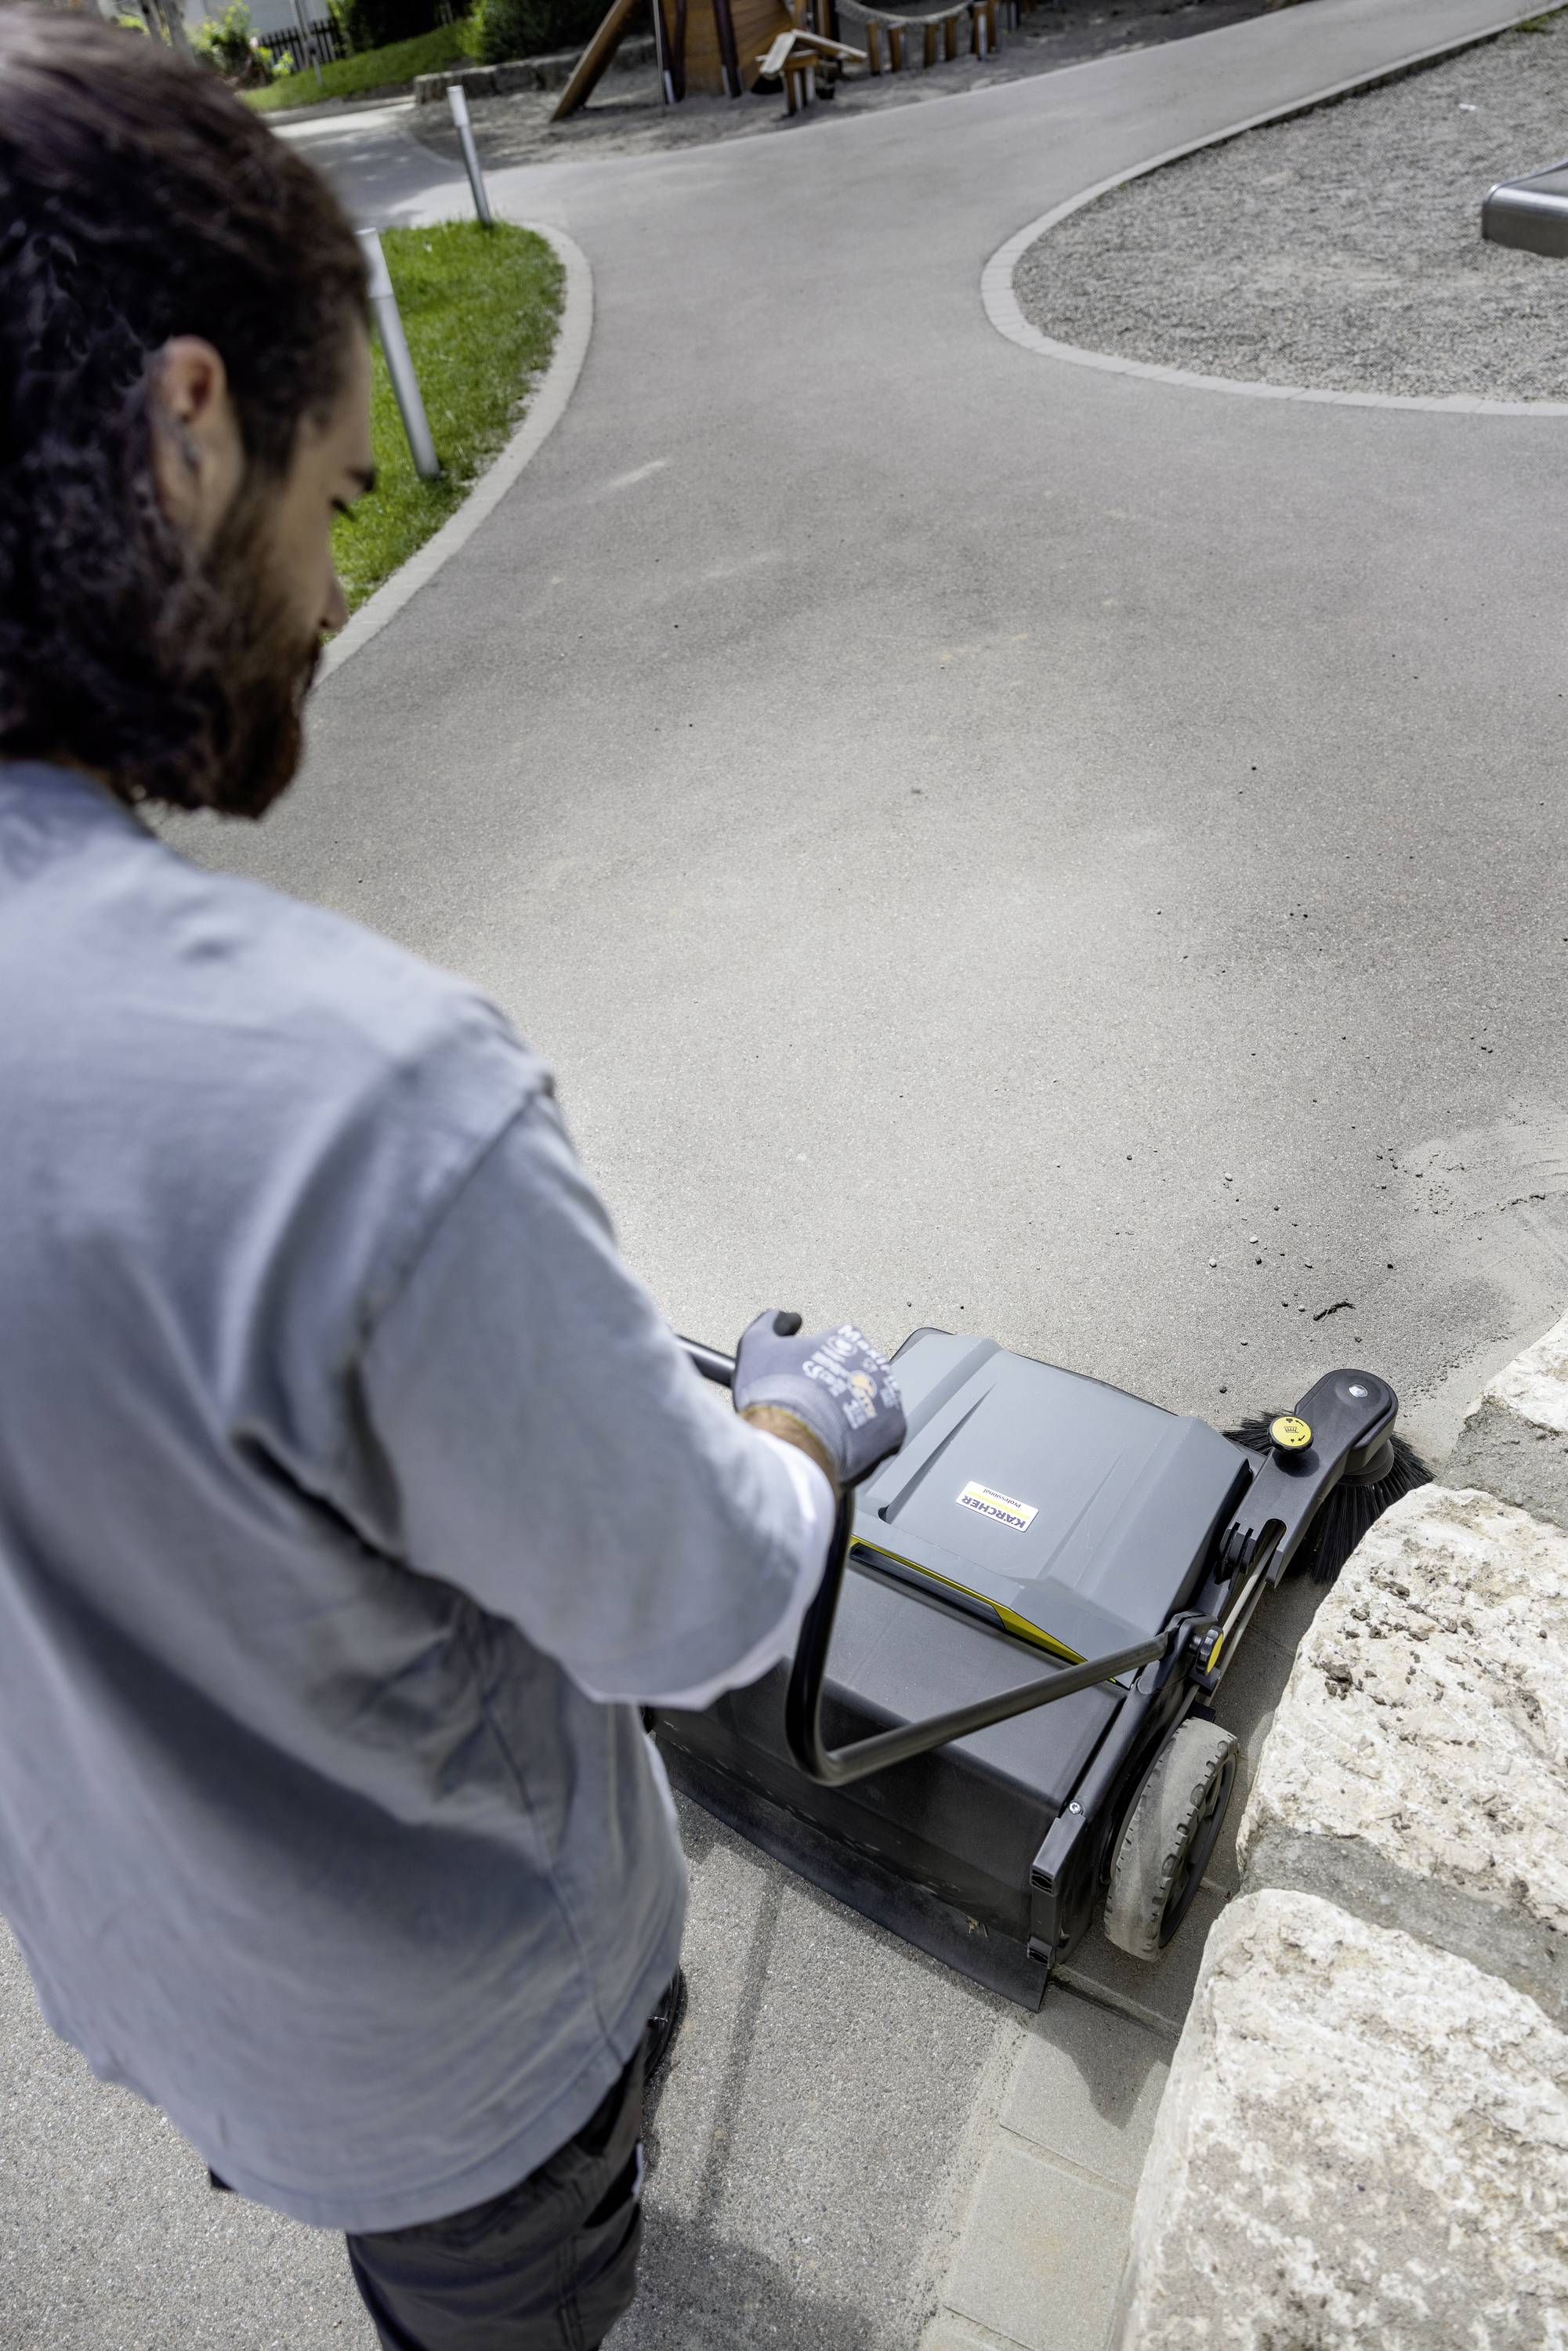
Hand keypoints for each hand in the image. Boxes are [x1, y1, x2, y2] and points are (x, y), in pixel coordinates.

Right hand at [733, 1311, 905, 1488]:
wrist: (791, 1437)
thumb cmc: (776, 1391)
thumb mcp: (757, 1343)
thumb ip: (773, 1322)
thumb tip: (788, 1319)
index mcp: (846, 1339)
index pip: (839, 1342)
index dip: (819, 1359)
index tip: (806, 1375)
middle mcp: (873, 1362)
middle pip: (858, 1371)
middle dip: (840, 1385)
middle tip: (815, 1403)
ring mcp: (888, 1396)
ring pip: (872, 1400)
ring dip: (855, 1409)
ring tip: (828, 1425)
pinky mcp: (895, 1428)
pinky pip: (884, 1431)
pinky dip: (867, 1436)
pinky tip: (844, 1441)